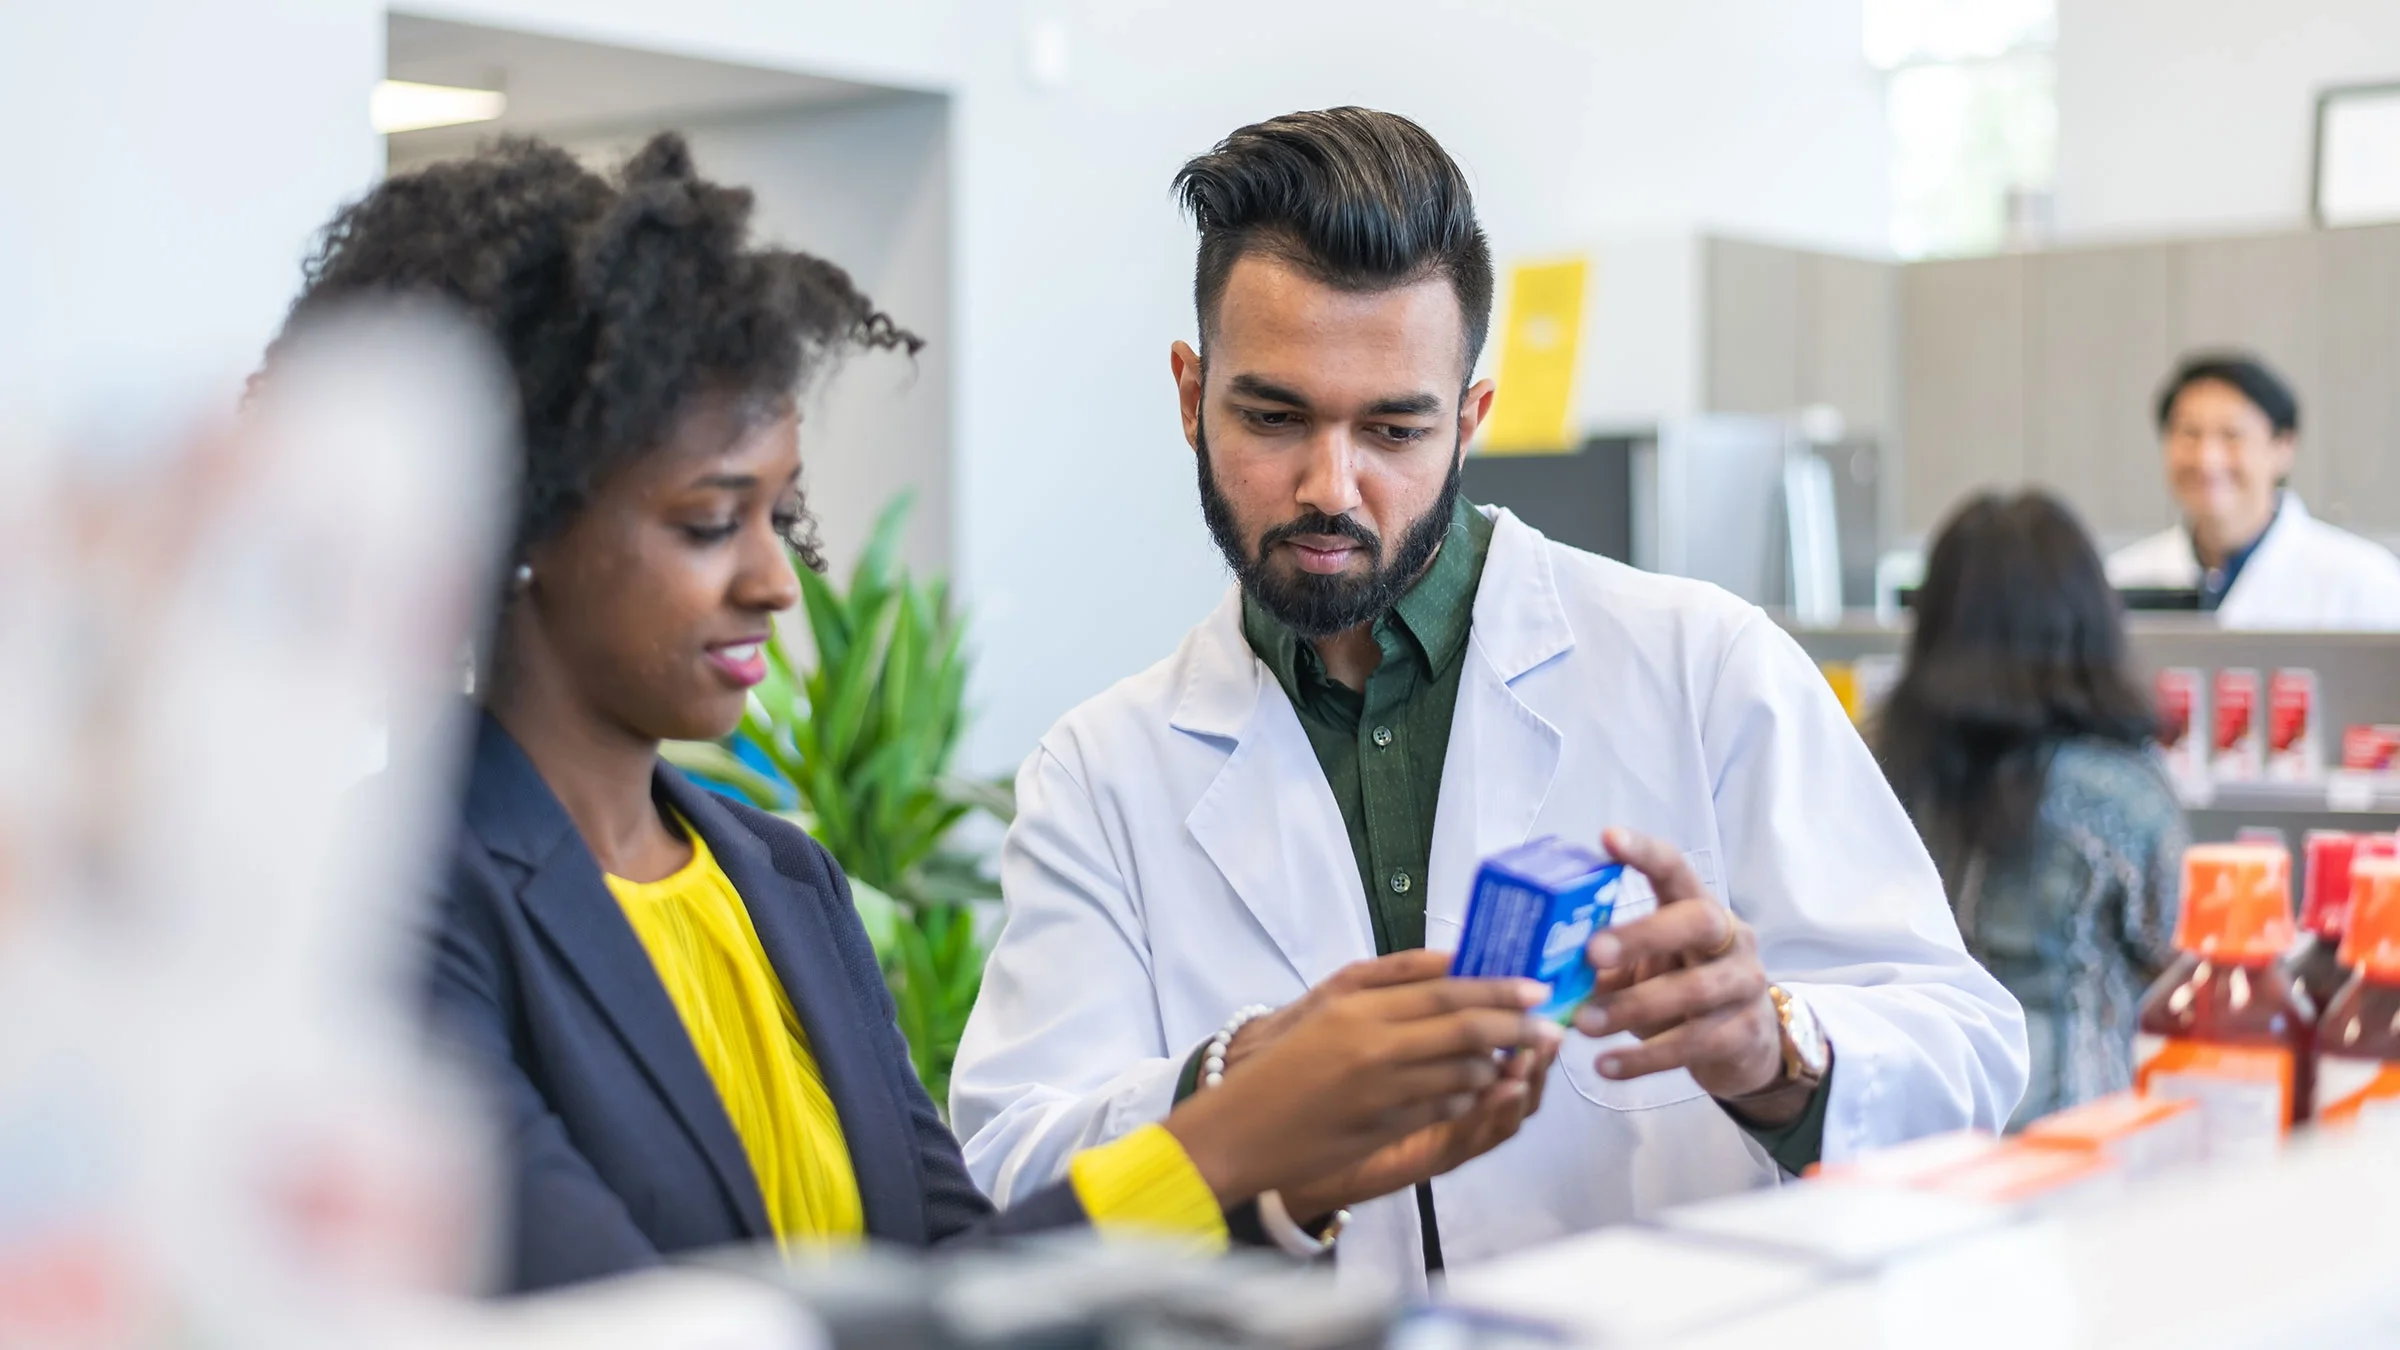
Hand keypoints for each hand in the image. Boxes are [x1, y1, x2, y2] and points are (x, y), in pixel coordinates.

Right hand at [1161, 968, 1553, 1208]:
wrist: (1239, 1129)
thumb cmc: (1284, 1064)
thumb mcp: (1328, 1006)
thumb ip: (1389, 981)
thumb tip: (1454, 962)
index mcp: (1359, 1005)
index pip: (1447, 990)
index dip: (1498, 989)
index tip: (1535, 988)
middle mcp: (1374, 1044)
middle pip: (1466, 1027)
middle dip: (1517, 1027)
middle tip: (1549, 1025)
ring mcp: (1383, 1091)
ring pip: (1464, 1072)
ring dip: (1496, 1066)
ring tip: (1514, 1058)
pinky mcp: (1387, 1128)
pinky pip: (1447, 1108)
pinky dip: (1470, 1098)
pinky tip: (1475, 1089)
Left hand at [1573, 827, 1789, 1107]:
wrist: (1745, 1050)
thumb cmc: (1680, 994)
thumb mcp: (1646, 970)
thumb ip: (1603, 962)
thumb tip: (1535, 963)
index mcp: (1699, 908)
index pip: (1676, 869)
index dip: (1644, 853)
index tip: (1607, 837)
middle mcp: (1731, 938)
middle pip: (1695, 921)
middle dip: (1642, 934)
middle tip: (1592, 953)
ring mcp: (1744, 984)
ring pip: (1692, 991)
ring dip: (1632, 1007)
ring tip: (1584, 1025)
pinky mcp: (1744, 1033)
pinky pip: (1694, 1043)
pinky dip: (1645, 1058)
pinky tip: (1607, 1066)